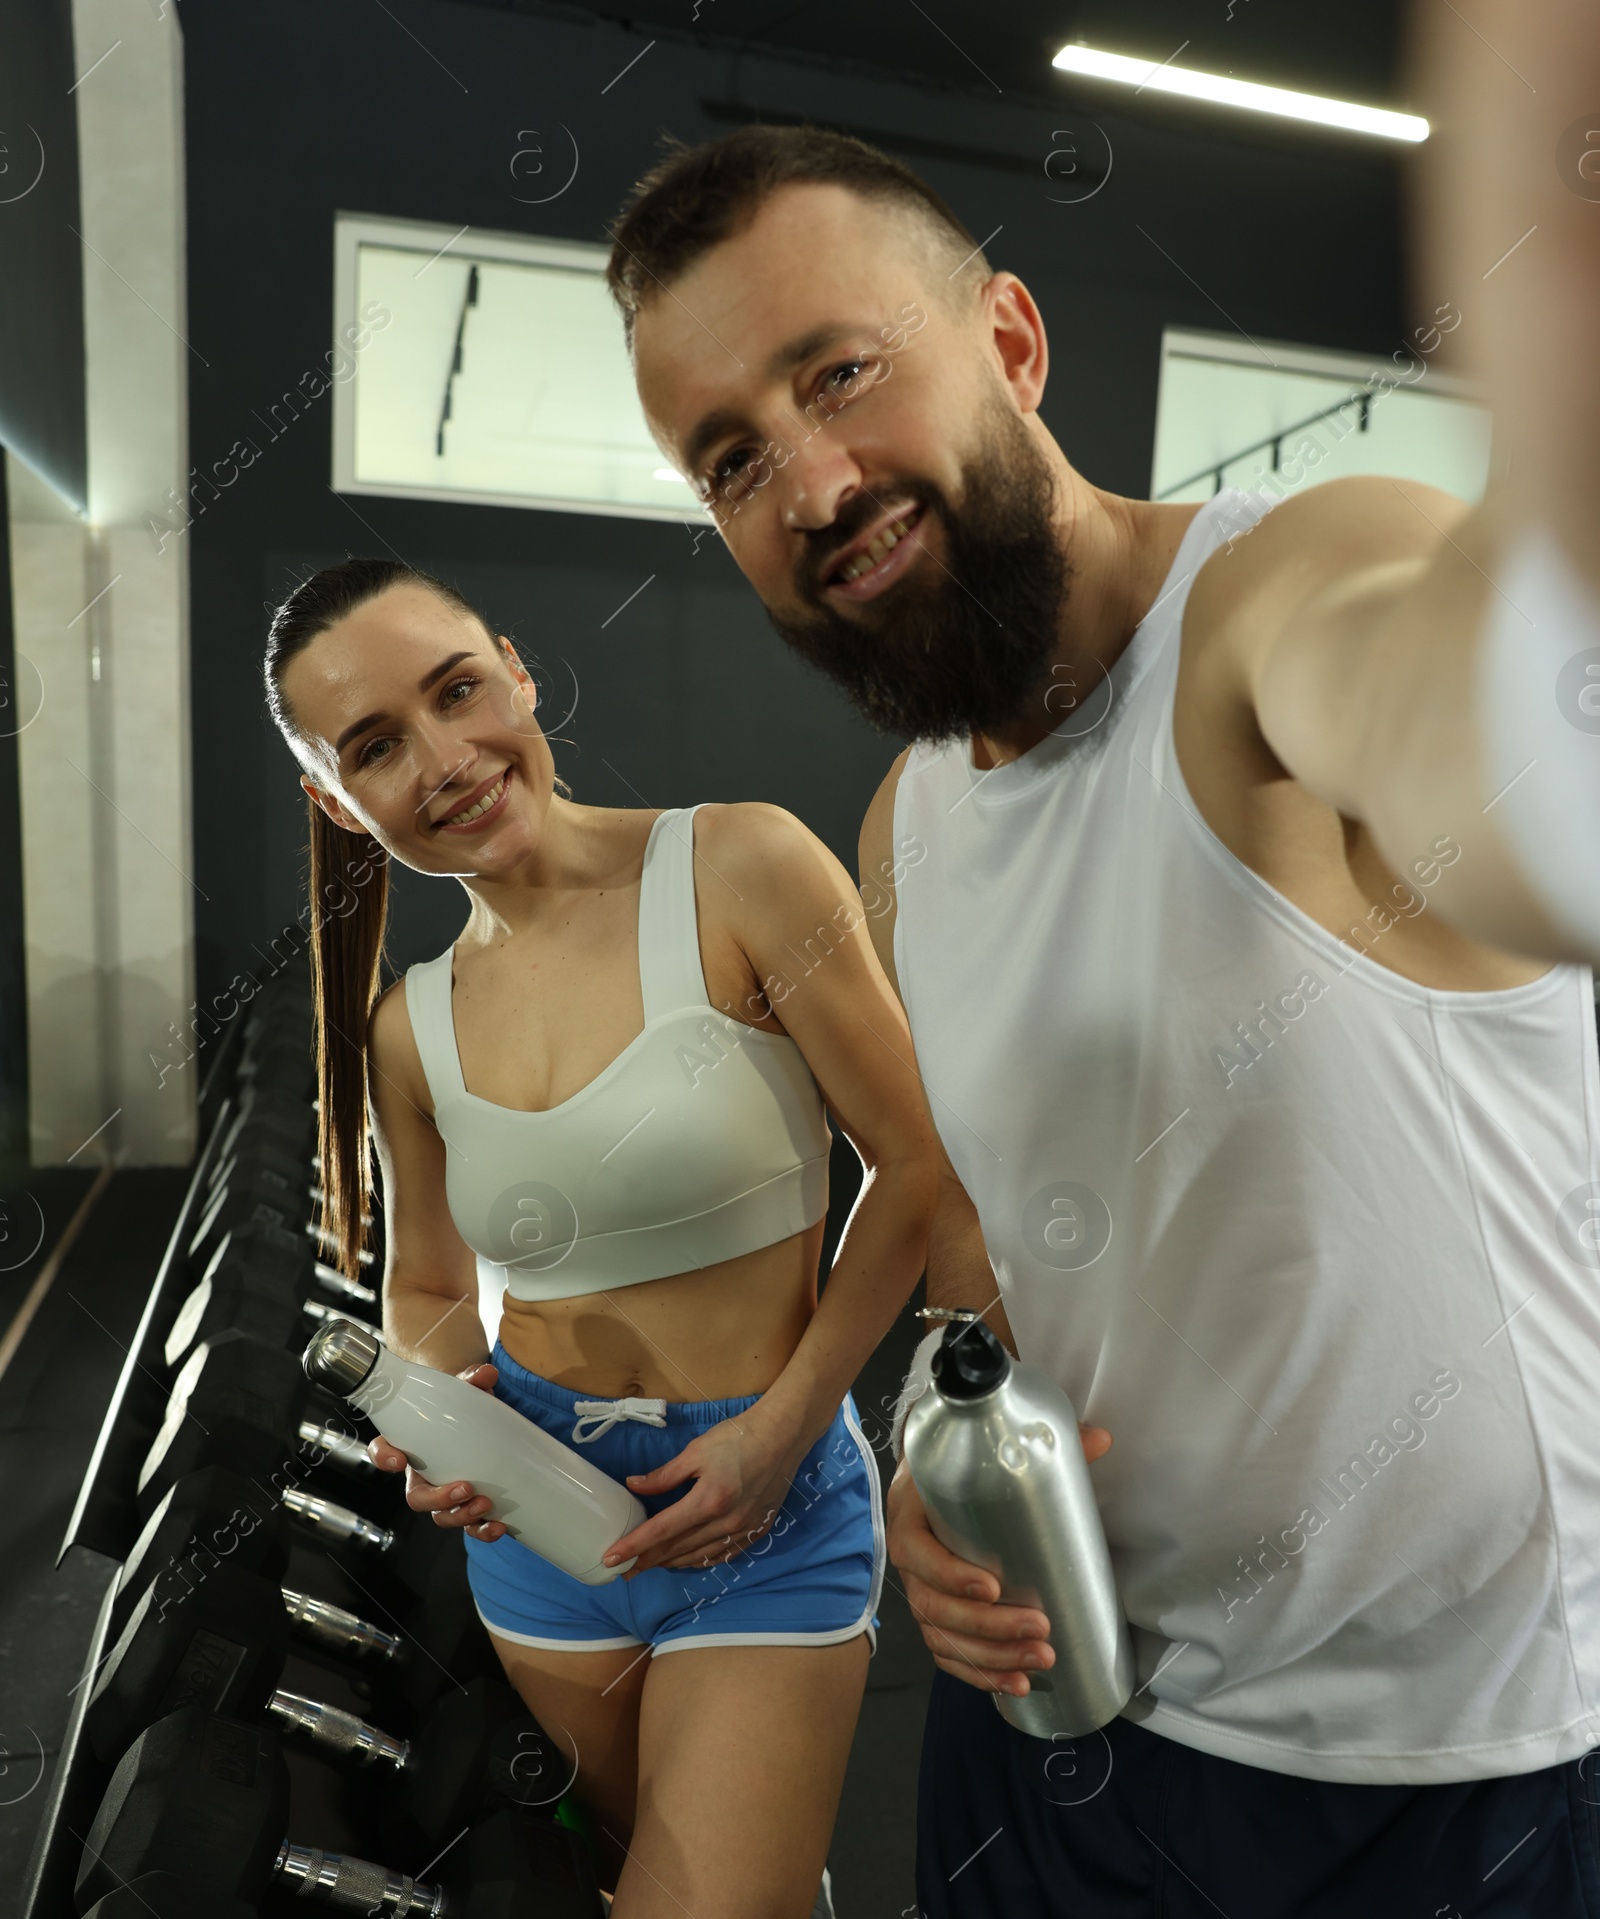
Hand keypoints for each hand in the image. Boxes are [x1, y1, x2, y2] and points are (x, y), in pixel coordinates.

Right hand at [367, 1361, 507, 1542]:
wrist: (478, 1420)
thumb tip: (486, 1373)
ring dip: (461, 1516)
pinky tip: (499, 1526)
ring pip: (441, 1517)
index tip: (397, 1460)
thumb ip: (472, 1380)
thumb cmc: (460, 1406)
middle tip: (465, 1488)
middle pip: (417, 1497)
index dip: (384, 1458)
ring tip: (486, 1505)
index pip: (384, 1452)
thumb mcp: (464, 1390)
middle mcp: (423, 1475)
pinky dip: (482, 1531)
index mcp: (412, 1445)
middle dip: (438, 1498)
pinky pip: (469, 1526)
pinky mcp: (468, 1505)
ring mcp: (445, 1493)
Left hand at [599, 1398, 806, 1578]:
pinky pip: (722, 1555)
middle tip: (623, 1569)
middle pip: (678, 1549)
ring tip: (649, 1565)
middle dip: (647, 1560)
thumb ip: (664, 1475)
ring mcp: (743, 1531)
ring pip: (699, 1556)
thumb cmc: (738, 1438)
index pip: (662, 1530)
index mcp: (708, 1501)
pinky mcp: (756, 1531)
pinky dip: (700, 1560)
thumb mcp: (696, 1452)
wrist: (782, 1436)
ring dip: (671, 1562)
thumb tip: (634, 1486)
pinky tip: (687, 1559)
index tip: (612, 1558)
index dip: (634, 1546)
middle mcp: (726, 1523)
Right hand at [887, 1422, 1110, 1696]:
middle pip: (934, 1607)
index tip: (995, 1585)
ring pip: (943, 1638)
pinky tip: (1016, 1685)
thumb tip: (1101, 1438)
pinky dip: (979, 1675)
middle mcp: (910, 1557)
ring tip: (1040, 1659)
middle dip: (988, 1627)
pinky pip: (947, 1655)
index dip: (951, 1574)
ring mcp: (920, 1589)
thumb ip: (1043, 1444)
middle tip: (1039, 1627)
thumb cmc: (962, 1462)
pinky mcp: (935, 1614)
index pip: (917, 1552)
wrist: (935, 1469)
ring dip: (991, 1657)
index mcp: (911, 1512)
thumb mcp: (990, 1448)